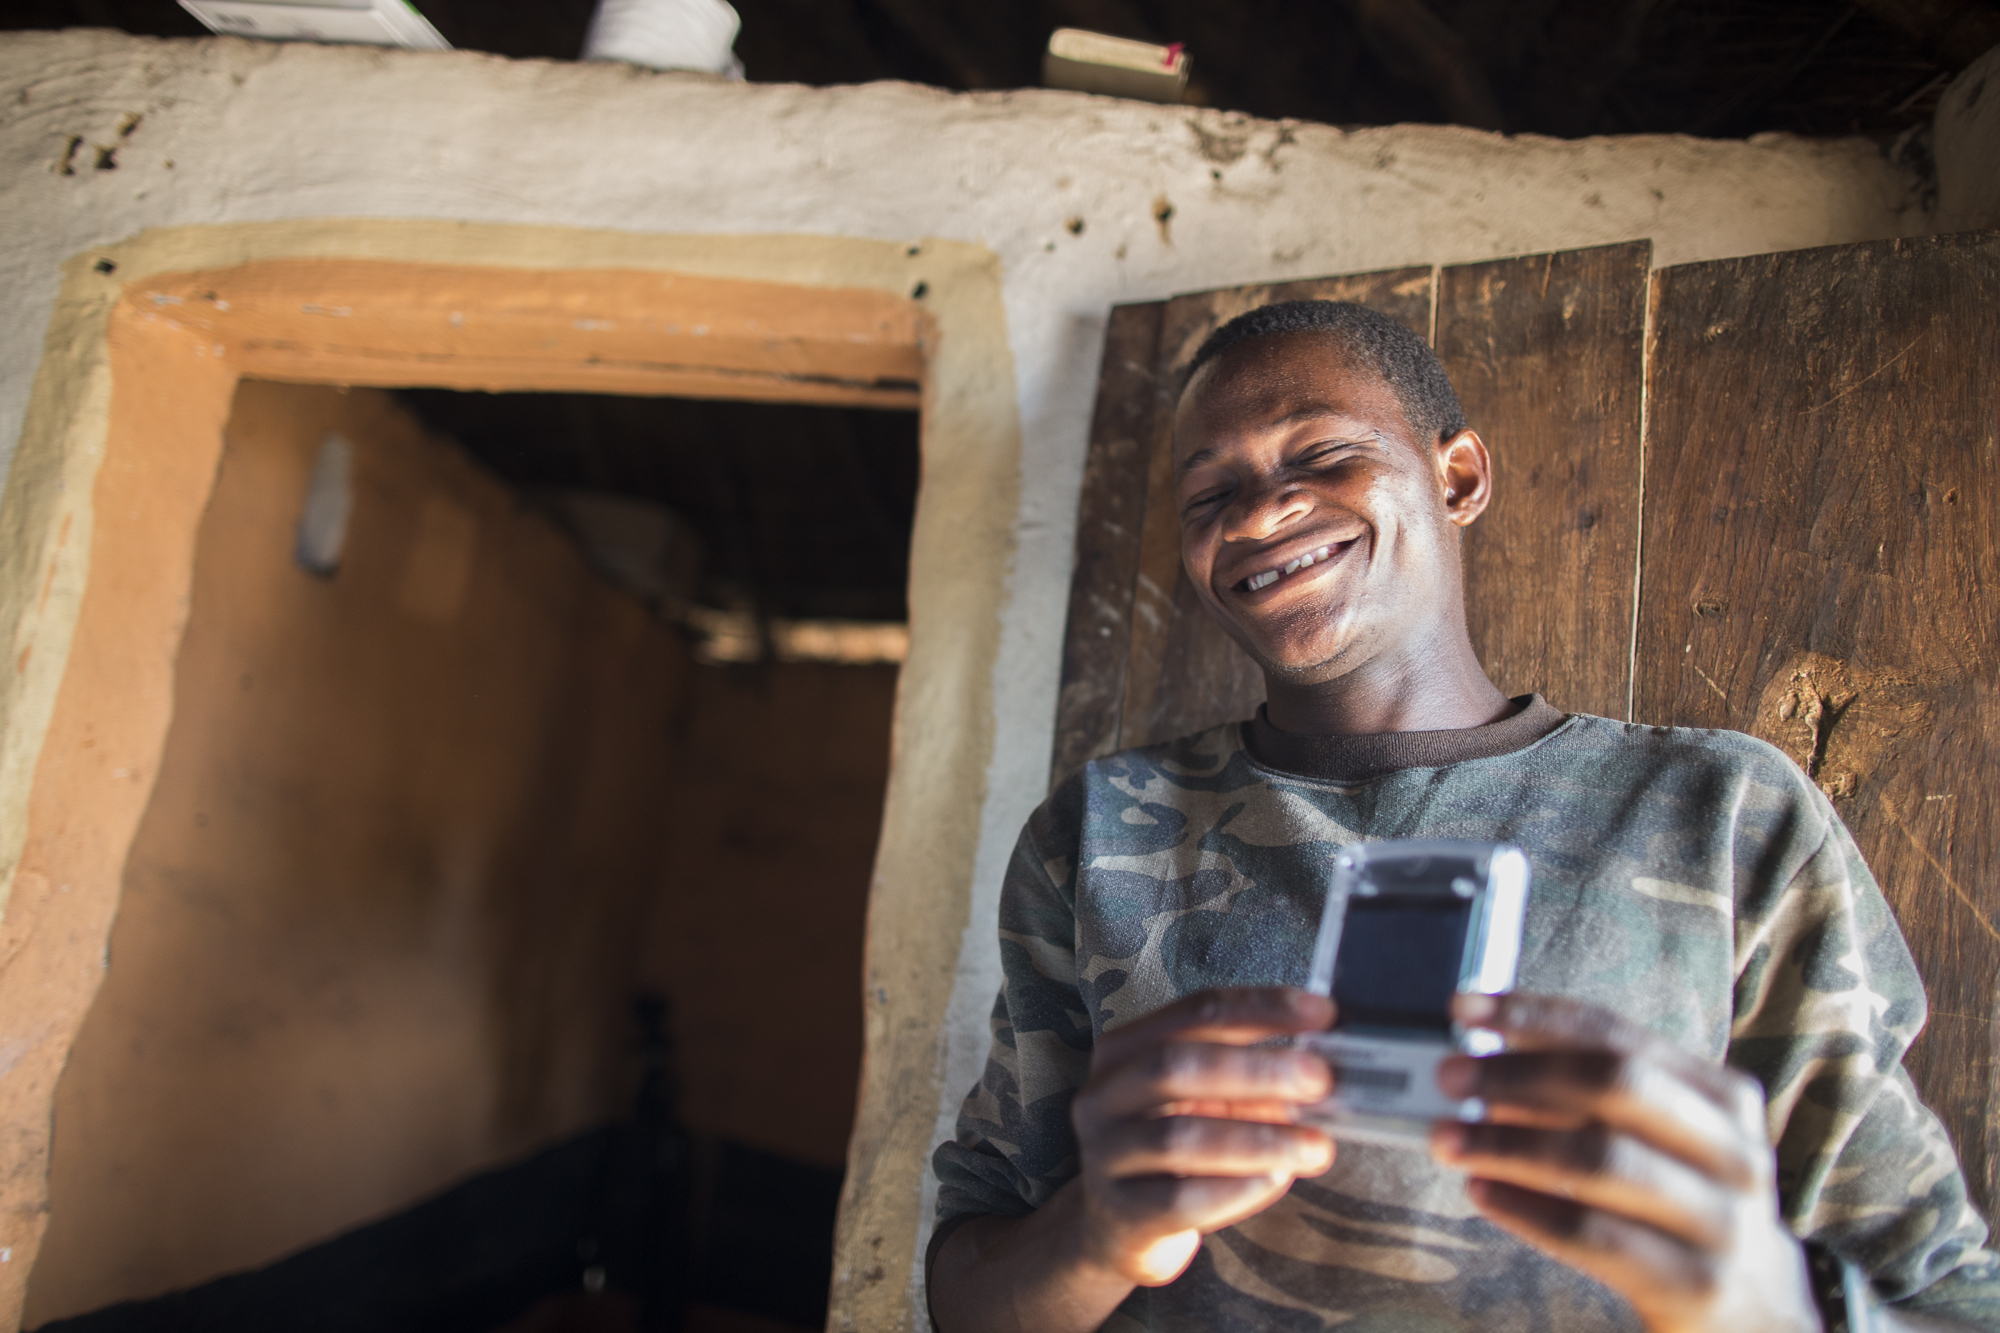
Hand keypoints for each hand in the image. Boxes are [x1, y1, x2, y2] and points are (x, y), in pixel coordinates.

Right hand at [1069, 986, 1335, 1286]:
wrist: (1118, 1228)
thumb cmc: (1173, 1151)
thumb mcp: (1202, 1103)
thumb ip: (1249, 1081)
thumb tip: (1319, 1071)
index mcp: (1125, 1050)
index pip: (1196, 1012)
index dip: (1261, 1008)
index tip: (1323, 1014)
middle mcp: (1103, 1095)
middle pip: (1176, 1065)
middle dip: (1256, 1069)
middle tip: (1320, 1080)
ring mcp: (1104, 1155)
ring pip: (1178, 1137)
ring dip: (1259, 1138)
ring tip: (1316, 1146)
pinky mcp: (1121, 1213)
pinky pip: (1180, 1200)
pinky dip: (1235, 1189)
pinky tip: (1276, 1180)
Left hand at [1430, 992, 1818, 1332]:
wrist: (1758, 1313)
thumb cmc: (1683, 1208)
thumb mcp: (1662, 1142)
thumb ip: (1593, 1101)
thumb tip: (1485, 1063)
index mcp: (1721, 1097)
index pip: (1618, 1035)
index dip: (1536, 1015)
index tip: (1463, 1007)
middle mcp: (1731, 1150)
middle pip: (1614, 1085)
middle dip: (1520, 1073)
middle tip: (1449, 1075)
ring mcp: (1721, 1219)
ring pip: (1600, 1159)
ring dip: (1509, 1142)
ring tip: (1447, 1139)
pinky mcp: (1696, 1283)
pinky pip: (1596, 1235)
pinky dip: (1528, 1208)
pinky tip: (1481, 1191)